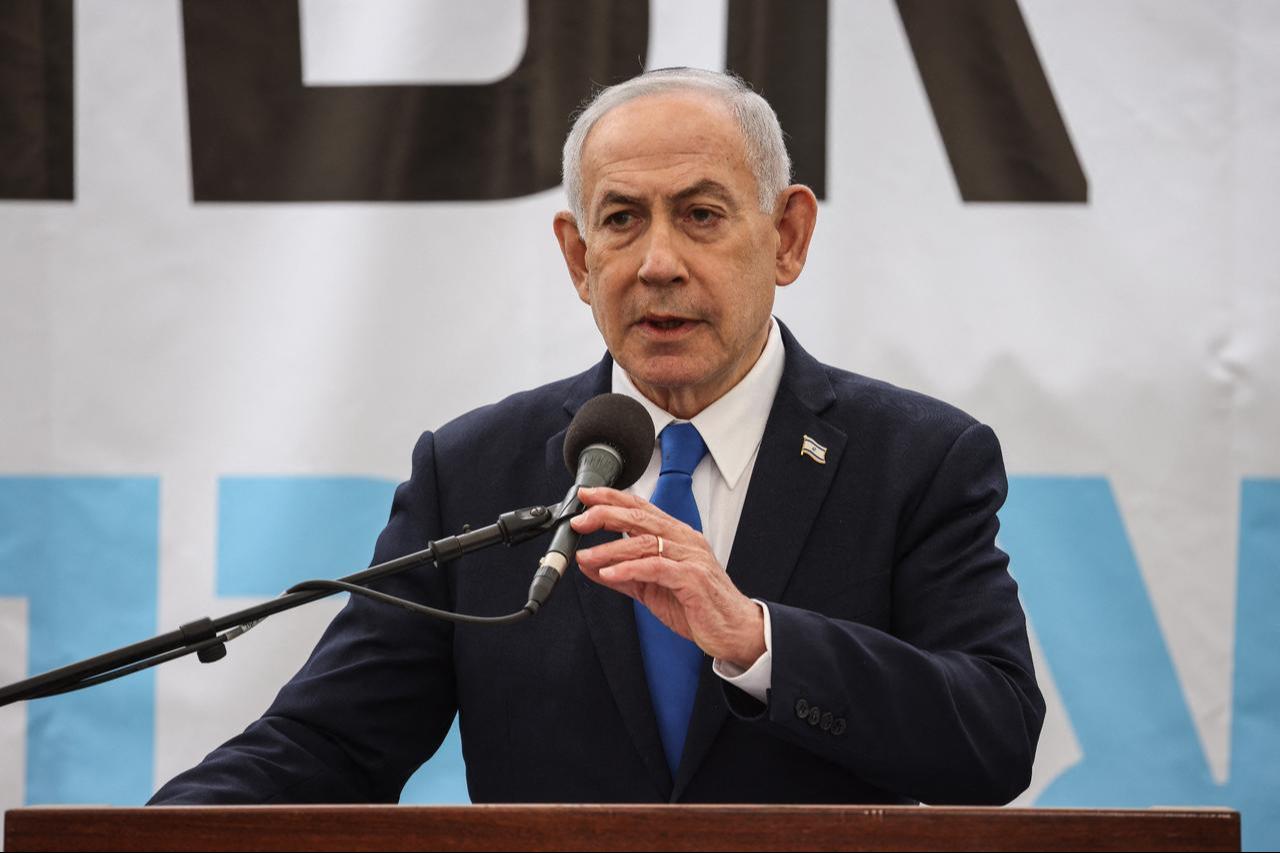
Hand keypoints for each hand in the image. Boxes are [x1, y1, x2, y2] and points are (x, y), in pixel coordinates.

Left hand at [570, 487, 765, 668]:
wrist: (733, 631)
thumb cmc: (698, 606)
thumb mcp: (652, 588)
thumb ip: (623, 575)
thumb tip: (590, 565)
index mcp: (677, 537)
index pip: (641, 508)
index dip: (613, 499)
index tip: (587, 497)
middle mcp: (684, 541)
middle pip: (640, 518)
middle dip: (606, 515)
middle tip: (580, 521)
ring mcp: (690, 558)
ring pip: (644, 542)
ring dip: (610, 548)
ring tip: (586, 555)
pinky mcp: (692, 579)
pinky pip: (655, 568)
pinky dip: (628, 568)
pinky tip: (608, 572)